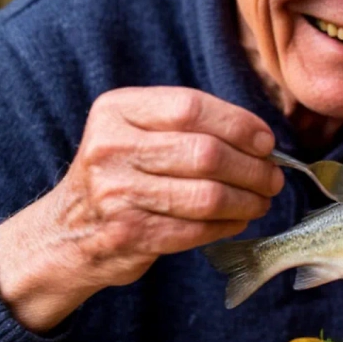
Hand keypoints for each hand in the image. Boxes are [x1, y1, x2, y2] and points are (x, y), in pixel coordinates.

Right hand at [0, 88, 282, 331]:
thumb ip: (190, 125)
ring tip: (262, 200)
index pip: (191, 107)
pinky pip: (198, 229)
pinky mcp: (129, 234)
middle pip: (207, 154)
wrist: (69, 231)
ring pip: (208, 195)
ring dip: (248, 200)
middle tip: (273, 178)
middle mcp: (111, 148)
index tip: (266, 142)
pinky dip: (228, 224)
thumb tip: (262, 140)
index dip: (240, 124)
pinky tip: (237, 220)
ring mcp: (116, 193)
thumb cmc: (124, 173)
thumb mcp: (139, 131)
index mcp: (117, 110)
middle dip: (253, 168)